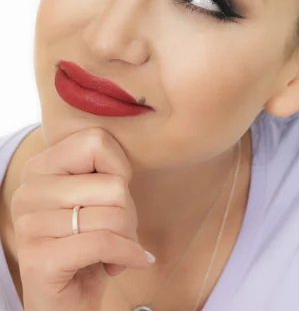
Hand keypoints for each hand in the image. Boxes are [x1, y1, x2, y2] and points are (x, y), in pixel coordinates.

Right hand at [10, 127, 154, 310]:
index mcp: (40, 168)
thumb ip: (105, 171)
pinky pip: (105, 243)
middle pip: (113, 184)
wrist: (67, 304)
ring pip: (113, 214)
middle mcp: (28, 192)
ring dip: (128, 238)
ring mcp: (29, 226)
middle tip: (119, 233)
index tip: (113, 196)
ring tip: (115, 250)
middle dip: (129, 213)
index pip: (96, 141)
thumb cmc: (89, 244)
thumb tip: (133, 153)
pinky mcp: (39, 259)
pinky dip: (128, 255)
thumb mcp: (95, 198)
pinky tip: (126, 264)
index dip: (119, 170)